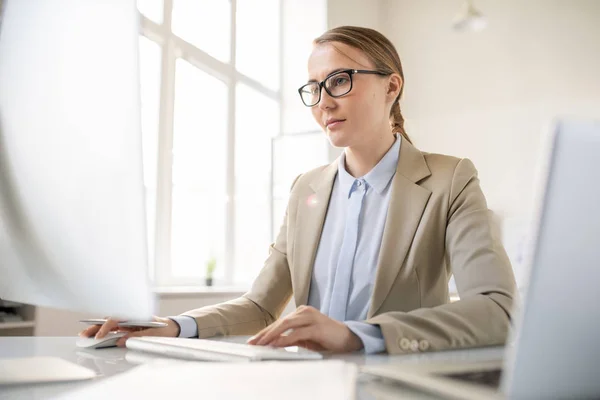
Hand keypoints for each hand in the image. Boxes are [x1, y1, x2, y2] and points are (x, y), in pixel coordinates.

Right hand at [79, 316, 179, 346]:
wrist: (171, 328)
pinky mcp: (127, 327)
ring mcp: (128, 322)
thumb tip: (121, 340)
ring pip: (109, 324)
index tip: (100, 335)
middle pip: (109, 320)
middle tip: (84, 334)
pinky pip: (113, 328)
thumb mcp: (153, 333)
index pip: (116, 318)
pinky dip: (103, 332)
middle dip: (96, 326)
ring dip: (97, 329)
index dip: (106, 327)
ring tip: (85, 335)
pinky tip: (94, 336)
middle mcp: (130, 316)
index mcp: (135, 314)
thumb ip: (137, 336)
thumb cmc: (163, 328)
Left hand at [246, 306, 362, 352]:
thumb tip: (273, 343)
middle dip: (264, 333)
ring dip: (272, 335)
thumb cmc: (326, 338)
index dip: (265, 331)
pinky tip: (276, 344)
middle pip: (280, 322)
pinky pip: (297, 333)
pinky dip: (285, 339)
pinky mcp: (317, 327)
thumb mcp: (305, 338)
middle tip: (252, 342)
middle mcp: (305, 312)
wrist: (348, 338)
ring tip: (261, 344)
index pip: (279, 322)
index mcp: (301, 312)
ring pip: (286, 325)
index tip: (253, 340)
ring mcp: (311, 318)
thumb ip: (290, 337)